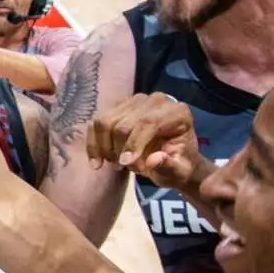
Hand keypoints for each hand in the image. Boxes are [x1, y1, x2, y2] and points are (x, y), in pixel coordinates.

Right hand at [88, 92, 208, 190]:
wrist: (173, 158)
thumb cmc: (180, 165)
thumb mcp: (180, 172)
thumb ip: (170, 167)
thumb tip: (154, 160)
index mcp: (177, 113)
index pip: (148, 122)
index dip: (133, 143)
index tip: (124, 164)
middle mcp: (156, 100)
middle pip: (123, 122)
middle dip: (118, 149)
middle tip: (123, 168)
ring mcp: (135, 100)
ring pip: (105, 121)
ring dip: (104, 147)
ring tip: (114, 164)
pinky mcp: (119, 105)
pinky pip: (97, 122)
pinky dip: (93, 143)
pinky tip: (97, 161)